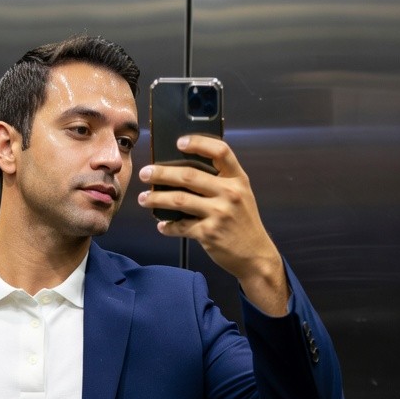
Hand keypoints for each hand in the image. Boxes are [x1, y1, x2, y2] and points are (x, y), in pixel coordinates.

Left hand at [137, 136, 289, 315]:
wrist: (256, 256)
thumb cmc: (244, 224)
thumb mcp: (242, 196)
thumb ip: (222, 182)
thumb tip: (186, 173)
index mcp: (238, 180)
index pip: (220, 151)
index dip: (199, 143)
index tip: (179, 142)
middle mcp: (229, 193)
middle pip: (189, 175)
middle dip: (162, 173)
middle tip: (145, 173)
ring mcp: (219, 213)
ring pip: (179, 200)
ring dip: (157, 199)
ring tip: (144, 199)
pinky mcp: (209, 233)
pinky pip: (181, 226)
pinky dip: (168, 227)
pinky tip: (162, 226)